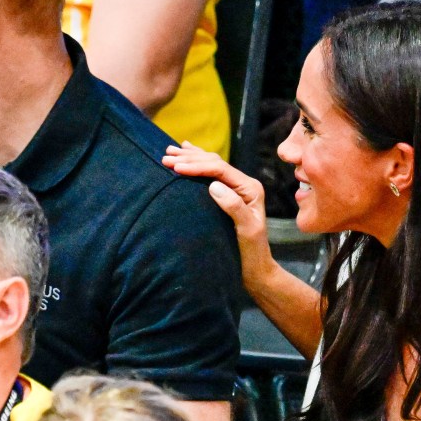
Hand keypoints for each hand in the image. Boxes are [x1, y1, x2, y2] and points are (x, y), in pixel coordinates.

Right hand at [163, 142, 275, 291]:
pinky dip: (196, 162)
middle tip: (166, 158)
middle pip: (214, 163)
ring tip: (169, 151)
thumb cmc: (251, 252)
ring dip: (190, 157)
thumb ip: (233, 206)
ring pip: (210, 165)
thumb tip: (213, 185)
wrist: (254, 268)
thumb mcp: (246, 230)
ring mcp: (235, 188)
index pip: (220, 170)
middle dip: (189, 159)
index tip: (176, 167)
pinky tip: (187, 151)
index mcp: (250, 188)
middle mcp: (243, 184)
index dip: (197, 165)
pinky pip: (210, 173)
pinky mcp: (227, 194)